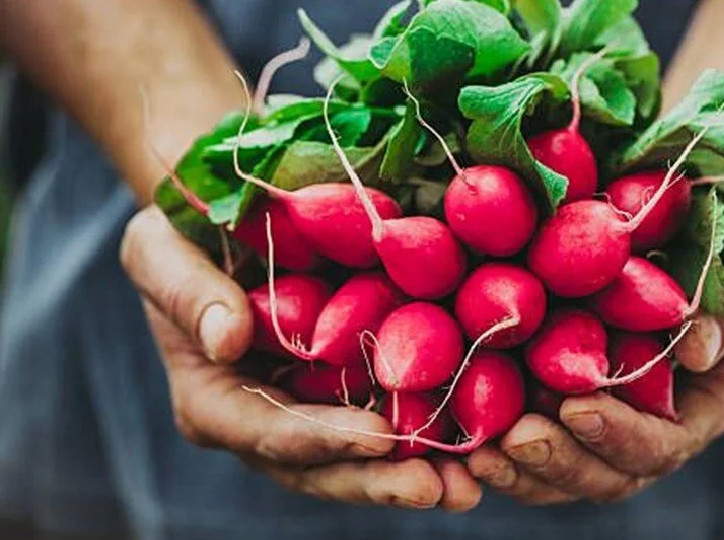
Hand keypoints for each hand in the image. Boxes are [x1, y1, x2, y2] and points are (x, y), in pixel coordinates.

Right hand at [120, 207, 480, 511]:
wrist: (224, 219)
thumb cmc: (180, 233)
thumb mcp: (160, 249)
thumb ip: (186, 293)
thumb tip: (227, 339)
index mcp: (214, 399)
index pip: (267, 432)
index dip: (322, 440)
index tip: (379, 439)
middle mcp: (264, 419)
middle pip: (320, 466)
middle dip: (378, 480)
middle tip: (438, 489)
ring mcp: (309, 408)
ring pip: (360, 457)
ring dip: (415, 473)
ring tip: (471, 484)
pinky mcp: (348, 387)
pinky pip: (388, 416)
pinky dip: (430, 431)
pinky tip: (476, 438)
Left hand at [468, 253, 723, 503]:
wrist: (683, 236)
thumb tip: (698, 349)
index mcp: (698, 409)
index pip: (661, 444)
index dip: (620, 435)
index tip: (577, 408)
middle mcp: (648, 431)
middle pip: (605, 474)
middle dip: (560, 461)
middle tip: (516, 440)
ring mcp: (599, 428)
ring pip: (559, 474)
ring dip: (519, 469)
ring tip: (478, 452)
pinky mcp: (554, 408)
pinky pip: (525, 445)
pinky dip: (495, 445)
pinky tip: (459, 434)